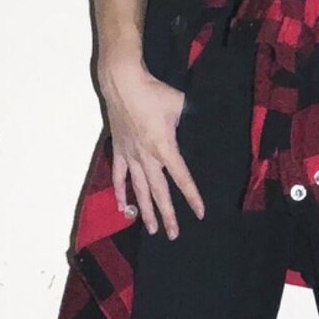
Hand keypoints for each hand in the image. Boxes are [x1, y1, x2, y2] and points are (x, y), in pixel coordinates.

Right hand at [99, 59, 203, 238]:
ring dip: (145, 211)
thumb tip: (196, 124)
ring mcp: (131, 155)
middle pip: (159, 192)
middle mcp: (147, 157)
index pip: (182, 178)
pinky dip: (121, 193)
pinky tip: (123, 208)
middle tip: (173, 235)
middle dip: (167, 215)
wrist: (123, 83)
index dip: (192, 197)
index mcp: (165, 148)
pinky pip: (119, 177)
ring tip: (151, 229)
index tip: (199, 213)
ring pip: (139, 190)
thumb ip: (189, 120)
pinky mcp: (119, 150)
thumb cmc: (154, 92)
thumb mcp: (181, 105)